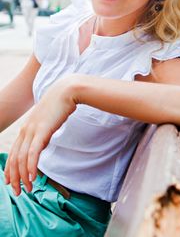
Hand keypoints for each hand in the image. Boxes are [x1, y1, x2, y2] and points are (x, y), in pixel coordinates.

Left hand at [4, 76, 77, 195]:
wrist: (65, 92)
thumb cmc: (58, 106)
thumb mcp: (47, 122)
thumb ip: (42, 134)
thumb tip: (42, 144)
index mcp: (26, 129)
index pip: (13, 153)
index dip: (10, 169)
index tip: (10, 182)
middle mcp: (25, 130)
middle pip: (14, 158)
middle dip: (14, 177)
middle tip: (17, 191)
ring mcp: (32, 130)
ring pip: (22, 158)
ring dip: (23, 176)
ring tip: (28, 188)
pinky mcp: (42, 130)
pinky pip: (33, 152)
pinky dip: (31, 166)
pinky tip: (32, 177)